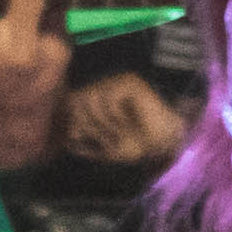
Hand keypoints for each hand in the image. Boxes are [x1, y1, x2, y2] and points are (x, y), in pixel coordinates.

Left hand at [61, 73, 190, 163]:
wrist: (166, 143)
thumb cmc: (138, 145)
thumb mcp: (104, 149)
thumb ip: (84, 145)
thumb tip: (66, 139)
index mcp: (93, 102)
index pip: (69, 104)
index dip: (73, 123)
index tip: (83, 140)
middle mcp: (101, 88)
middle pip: (76, 101)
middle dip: (88, 126)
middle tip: (107, 141)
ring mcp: (114, 83)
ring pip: (90, 99)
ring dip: (102, 124)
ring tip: (118, 135)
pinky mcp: (128, 82)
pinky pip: (108, 99)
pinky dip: (115, 117)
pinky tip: (128, 123)